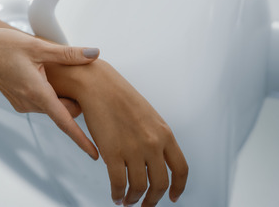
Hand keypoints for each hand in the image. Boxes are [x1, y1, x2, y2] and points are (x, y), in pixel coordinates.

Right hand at [0, 29, 100, 159]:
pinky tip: (44, 74)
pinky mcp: (19, 102)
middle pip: (64, 111)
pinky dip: (50, 94)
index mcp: (36, 92)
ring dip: (61, 95)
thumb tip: (94, 53)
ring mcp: (23, 105)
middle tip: (81, 78)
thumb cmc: (3, 45)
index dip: (81, 139)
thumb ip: (68, 54)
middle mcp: (29, 103)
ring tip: (57, 72)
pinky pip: (41, 102)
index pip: (64, 122)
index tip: (95, 154)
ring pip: (53, 106)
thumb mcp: (38, 46)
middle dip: (76, 101)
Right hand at [75, 62, 187, 205]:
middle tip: (146, 205)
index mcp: (165, 133)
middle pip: (160, 184)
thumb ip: (156, 137)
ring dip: (133, 200)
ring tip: (127, 202)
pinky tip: (116, 196)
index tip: (173, 197)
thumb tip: (155, 161)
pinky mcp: (112, 152)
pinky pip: (119, 184)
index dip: (178, 187)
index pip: (181, 169)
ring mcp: (133, 148)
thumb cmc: (119, 98)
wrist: (97, 84)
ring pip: (139, 188)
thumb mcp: (148, 116)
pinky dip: (118, 195)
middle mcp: (153, 143)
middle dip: (153, 200)